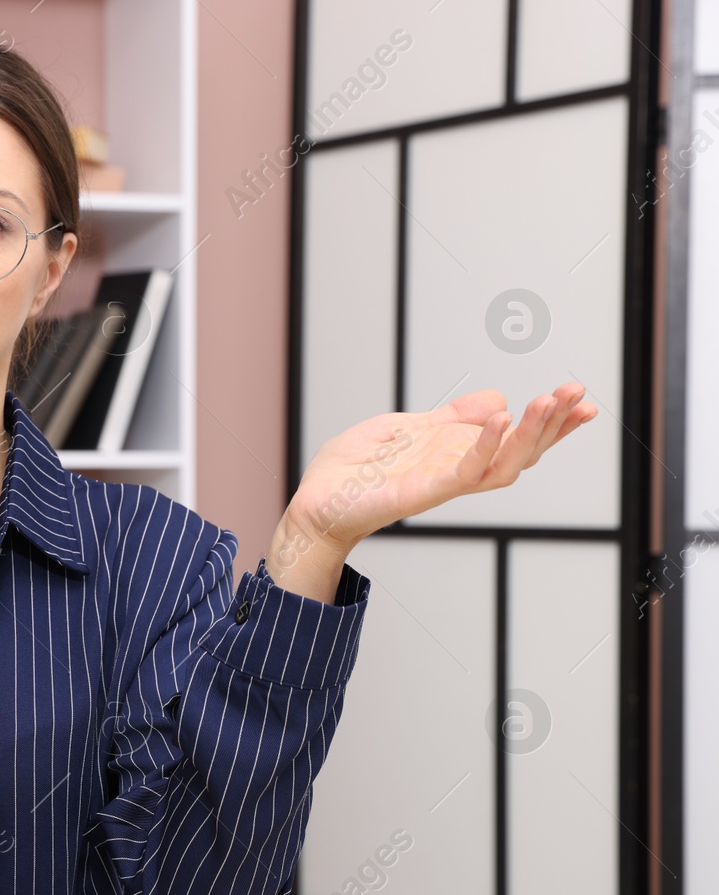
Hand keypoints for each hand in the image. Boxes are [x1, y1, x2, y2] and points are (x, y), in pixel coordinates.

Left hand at [283, 381, 597, 555]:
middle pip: (522, 454)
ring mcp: (442, 485)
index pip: (516, 440)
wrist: (314, 500)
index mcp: (456, 455)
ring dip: (531, 434)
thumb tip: (496, 399)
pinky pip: (463, 473)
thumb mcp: (405, 428)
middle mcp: (457, 473)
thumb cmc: (352, 470)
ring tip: (549, 401)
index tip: (580, 396)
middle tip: (579, 394)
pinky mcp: (422, 493)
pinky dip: (484, 446)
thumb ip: (449, 418)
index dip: (550, 422)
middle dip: (554, 425)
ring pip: (504, 466)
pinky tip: (500, 418)